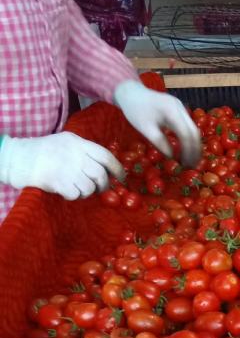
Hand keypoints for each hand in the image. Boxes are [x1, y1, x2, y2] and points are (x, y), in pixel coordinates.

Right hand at [0, 131, 123, 198]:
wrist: (21, 158)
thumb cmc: (46, 151)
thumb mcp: (67, 141)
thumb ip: (85, 151)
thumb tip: (107, 167)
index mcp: (78, 143)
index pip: (105, 156)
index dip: (117, 169)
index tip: (122, 178)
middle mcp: (75, 155)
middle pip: (100, 175)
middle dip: (104, 185)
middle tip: (100, 189)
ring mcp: (67, 169)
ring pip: (90, 187)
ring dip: (87, 192)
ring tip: (78, 188)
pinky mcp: (59, 182)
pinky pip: (76, 195)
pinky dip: (74, 196)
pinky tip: (66, 191)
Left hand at [113, 80, 201, 166]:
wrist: (131, 93)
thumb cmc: (135, 110)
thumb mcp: (145, 128)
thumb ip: (159, 142)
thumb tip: (171, 157)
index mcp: (172, 111)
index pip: (186, 134)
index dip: (188, 151)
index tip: (186, 165)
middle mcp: (180, 108)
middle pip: (194, 131)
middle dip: (195, 150)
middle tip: (192, 166)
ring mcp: (181, 108)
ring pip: (194, 129)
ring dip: (194, 146)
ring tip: (191, 160)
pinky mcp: (179, 111)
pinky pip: (188, 127)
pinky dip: (189, 140)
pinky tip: (186, 150)